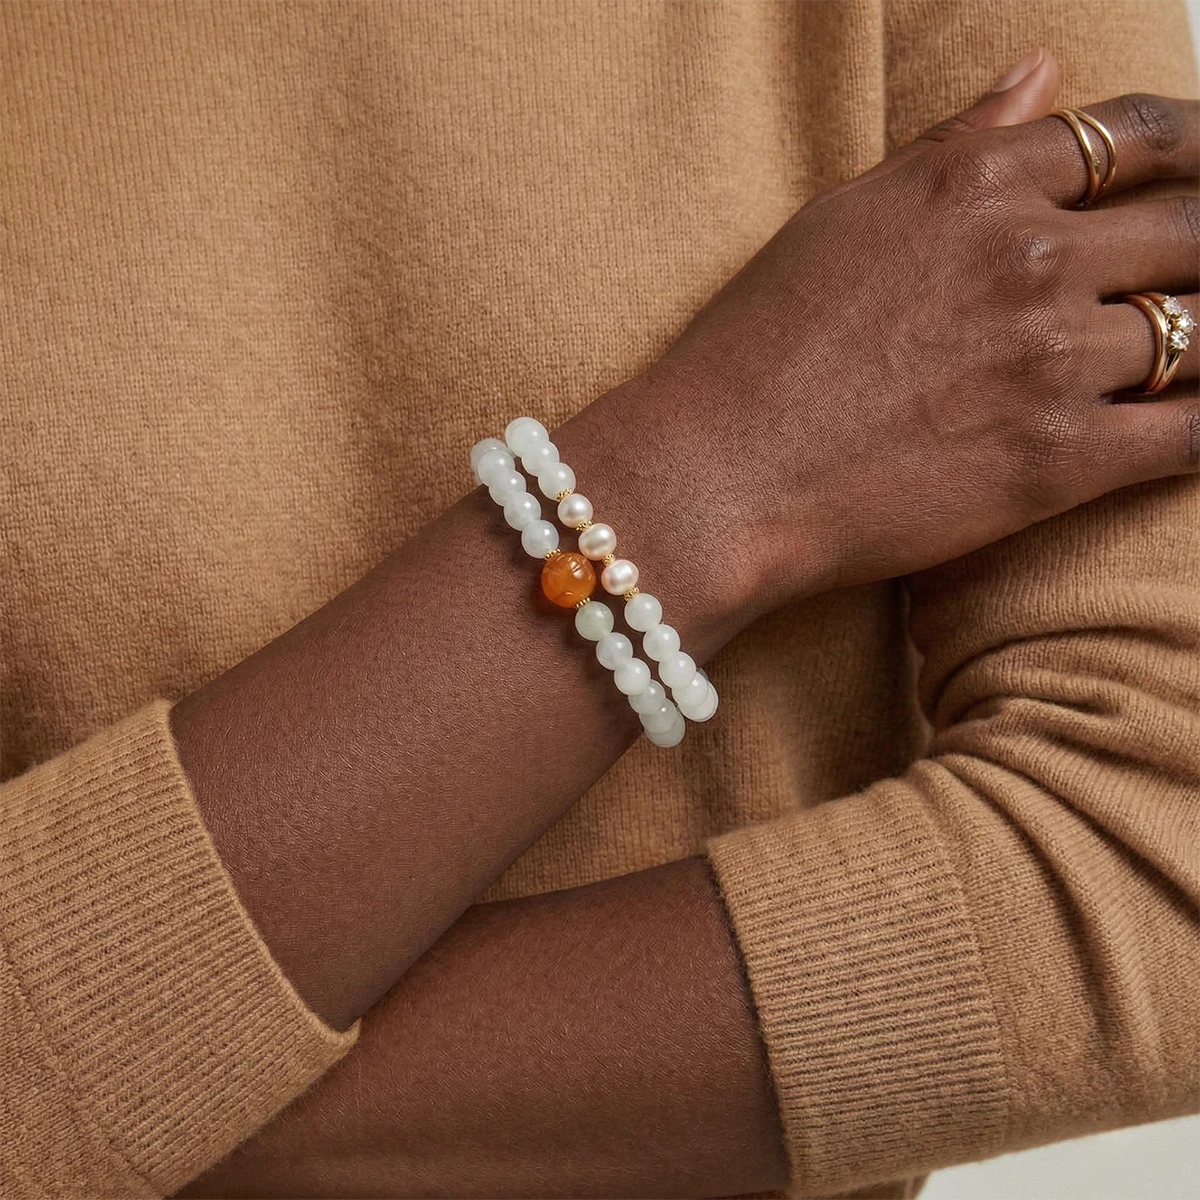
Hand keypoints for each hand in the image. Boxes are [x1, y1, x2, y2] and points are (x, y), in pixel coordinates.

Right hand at [593, 53, 1199, 619]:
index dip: (1198, 148)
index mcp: (974, 186)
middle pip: (1192, 229)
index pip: (1136, 137)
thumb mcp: (843, 218)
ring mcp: (1049, 361)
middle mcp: (1028, 259)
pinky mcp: (1056, 462)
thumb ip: (954, 144)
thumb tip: (1041, 74)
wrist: (716, 475)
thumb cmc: (756, 350)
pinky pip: (1193, 436)